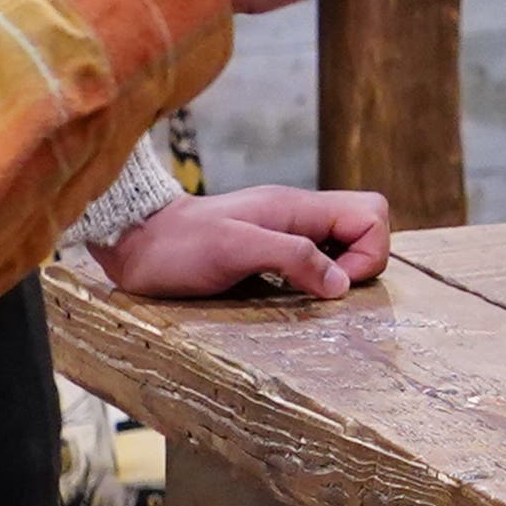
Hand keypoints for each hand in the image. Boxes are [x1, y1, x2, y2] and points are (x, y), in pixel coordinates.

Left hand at [104, 183, 389, 300]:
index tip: (334, 285)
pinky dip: (316, 280)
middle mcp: (298, 215)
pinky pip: (315, 261)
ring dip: (340, 274)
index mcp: (297, 206)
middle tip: (327, 293)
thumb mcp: (235, 249)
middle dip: (362, 263)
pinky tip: (292, 298)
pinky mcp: (269, 251)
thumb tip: (340, 283)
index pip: (371, 214)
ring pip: (343, 245)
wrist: (134, 243)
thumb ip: (292, 257)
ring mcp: (285, 232)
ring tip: (311, 299)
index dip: (368, 254)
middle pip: (365, 226)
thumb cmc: (178, 247)